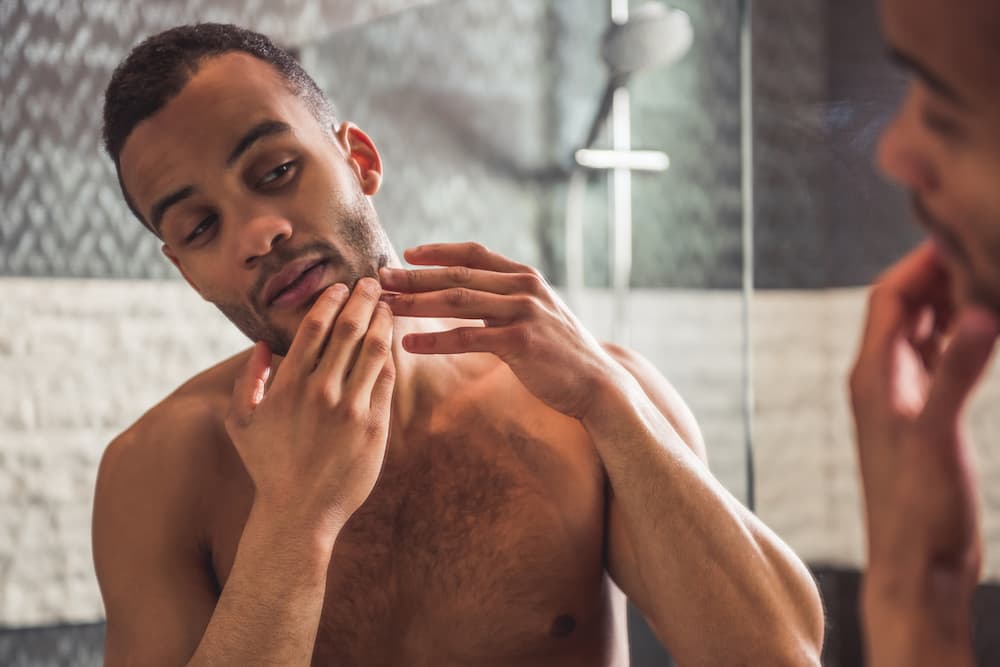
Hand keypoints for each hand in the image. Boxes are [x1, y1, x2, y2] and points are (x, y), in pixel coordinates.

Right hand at [225, 279, 395, 541]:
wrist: (299, 512)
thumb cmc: (268, 467)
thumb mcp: (241, 423)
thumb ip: (248, 380)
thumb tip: (262, 346)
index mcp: (289, 385)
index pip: (315, 327)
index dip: (332, 300)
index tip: (343, 286)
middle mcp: (321, 391)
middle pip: (349, 330)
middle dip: (364, 300)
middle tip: (374, 282)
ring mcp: (351, 408)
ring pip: (373, 350)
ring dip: (383, 321)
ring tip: (388, 306)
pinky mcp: (374, 426)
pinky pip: (385, 380)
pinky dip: (390, 356)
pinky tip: (392, 343)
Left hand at [379, 242, 619, 419]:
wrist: (596, 382)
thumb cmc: (560, 352)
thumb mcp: (536, 314)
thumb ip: (506, 299)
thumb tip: (468, 294)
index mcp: (524, 276)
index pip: (474, 253)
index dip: (438, 251)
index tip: (407, 254)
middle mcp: (523, 287)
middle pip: (457, 275)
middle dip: (415, 276)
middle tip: (380, 277)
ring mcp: (523, 312)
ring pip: (458, 302)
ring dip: (417, 304)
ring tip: (386, 307)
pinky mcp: (521, 342)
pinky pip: (468, 338)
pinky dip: (434, 341)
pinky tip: (408, 345)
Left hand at [849, 243, 998, 657]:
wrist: (916, 567)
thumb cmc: (917, 509)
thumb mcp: (937, 436)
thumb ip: (956, 373)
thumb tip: (982, 311)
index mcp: (872, 376)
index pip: (888, 298)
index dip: (920, 263)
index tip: (960, 234)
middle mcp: (878, 381)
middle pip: (902, 309)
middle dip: (937, 277)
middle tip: (983, 250)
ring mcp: (899, 401)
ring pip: (920, 334)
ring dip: (949, 305)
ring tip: (988, 280)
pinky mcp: (920, 420)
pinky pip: (935, 362)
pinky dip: (958, 339)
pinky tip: (985, 332)